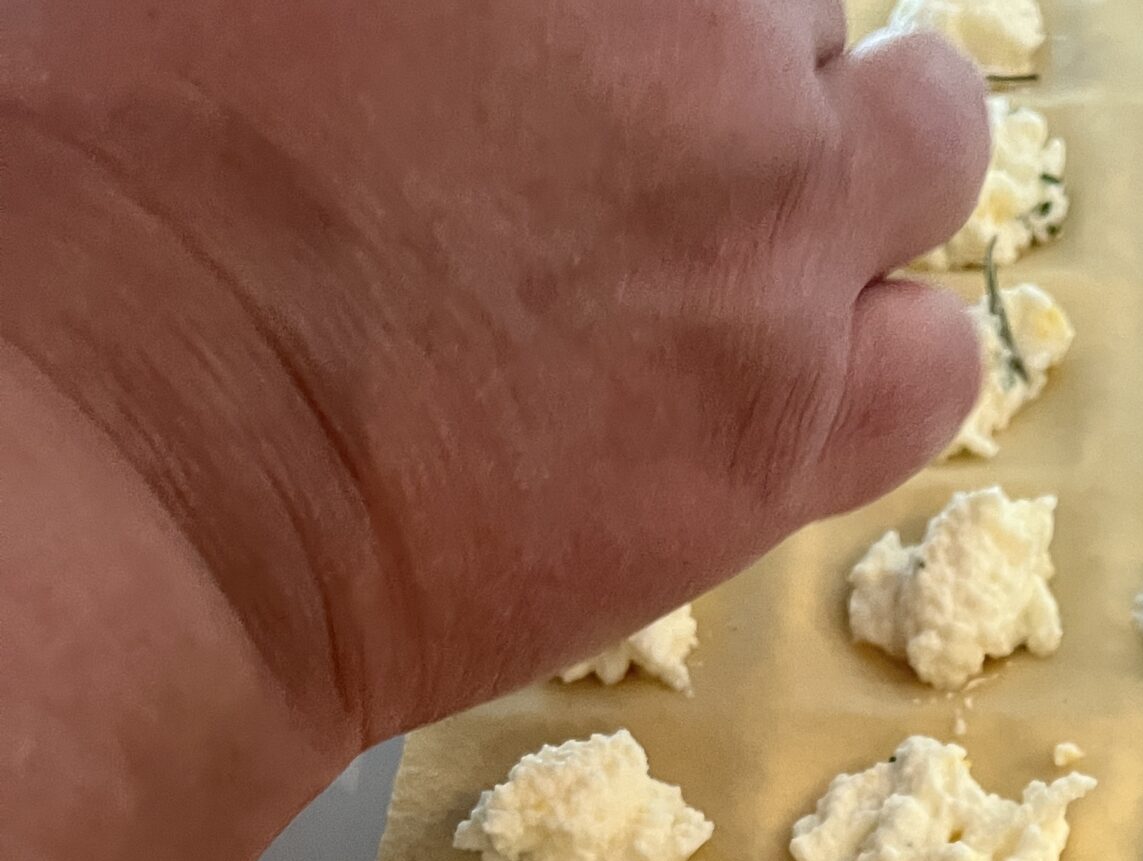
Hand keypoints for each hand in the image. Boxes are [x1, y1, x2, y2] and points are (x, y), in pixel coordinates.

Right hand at [0, 0, 988, 745]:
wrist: (152, 463)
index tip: (600, 64)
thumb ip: (458, 3)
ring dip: (850, 182)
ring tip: (738, 255)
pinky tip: (786, 369)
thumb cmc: (132, 198)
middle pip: (804, 18)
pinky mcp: (787, 428)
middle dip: (732, 78)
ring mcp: (770, 230)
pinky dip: (885, 352)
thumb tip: (510, 30)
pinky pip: (940, 361)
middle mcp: (710, 36)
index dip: (652, 22)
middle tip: (625, 171)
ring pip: (927, 144)